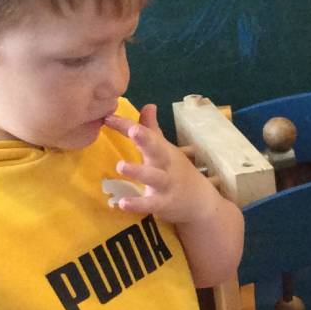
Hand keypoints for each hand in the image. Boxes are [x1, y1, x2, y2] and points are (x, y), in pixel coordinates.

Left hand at [101, 104, 222, 225]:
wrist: (201, 202)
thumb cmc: (177, 173)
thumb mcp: (166, 150)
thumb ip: (152, 130)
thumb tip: (148, 105)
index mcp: (163, 150)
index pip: (145, 133)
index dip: (127, 125)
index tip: (108, 117)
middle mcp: (166, 164)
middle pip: (157, 149)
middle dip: (146, 139)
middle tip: (132, 130)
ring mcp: (167, 184)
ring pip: (154, 176)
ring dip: (138, 171)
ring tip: (120, 166)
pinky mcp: (165, 204)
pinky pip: (151, 204)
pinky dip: (138, 204)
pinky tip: (122, 204)